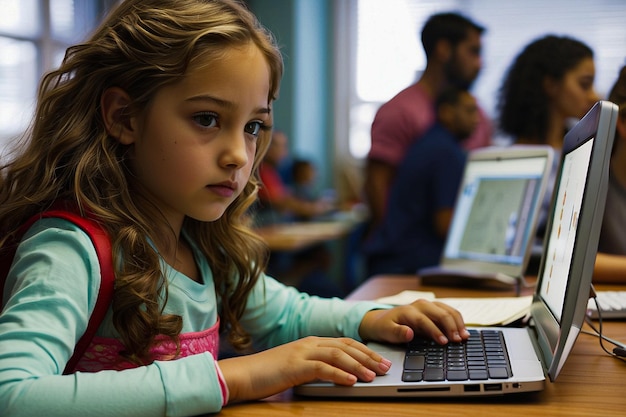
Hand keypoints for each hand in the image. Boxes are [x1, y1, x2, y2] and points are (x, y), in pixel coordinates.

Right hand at [218, 336, 391, 402]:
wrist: (243, 374)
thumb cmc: (268, 374)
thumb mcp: (297, 367)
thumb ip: (316, 367)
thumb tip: (340, 376)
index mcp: (311, 342)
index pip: (345, 343)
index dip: (365, 351)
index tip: (381, 361)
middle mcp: (310, 343)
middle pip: (346, 346)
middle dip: (369, 356)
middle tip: (385, 368)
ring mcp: (302, 352)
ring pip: (338, 354)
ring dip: (358, 366)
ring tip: (372, 376)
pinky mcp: (295, 365)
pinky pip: (322, 367)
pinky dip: (339, 374)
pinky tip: (351, 381)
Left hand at [358, 299, 469, 344]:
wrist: (383, 319)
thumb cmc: (385, 327)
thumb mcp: (386, 332)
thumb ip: (397, 333)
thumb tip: (409, 333)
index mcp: (409, 311)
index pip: (425, 321)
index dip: (435, 331)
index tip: (444, 342)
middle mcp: (420, 305)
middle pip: (440, 313)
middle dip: (451, 327)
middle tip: (458, 341)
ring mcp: (429, 305)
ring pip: (448, 310)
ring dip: (458, 323)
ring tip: (464, 337)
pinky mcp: (434, 309)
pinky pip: (449, 312)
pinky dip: (458, 320)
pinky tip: (463, 331)